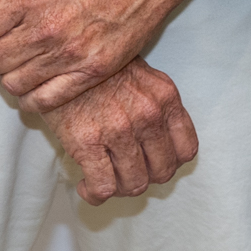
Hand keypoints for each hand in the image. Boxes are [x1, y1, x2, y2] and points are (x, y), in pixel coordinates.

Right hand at [40, 59, 198, 204]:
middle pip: (162, 172)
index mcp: (166, 98)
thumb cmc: (102, 69)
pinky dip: (94, 194)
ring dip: (120, 189)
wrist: (63, 57)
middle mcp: (148, 115)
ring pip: (135, 185)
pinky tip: (85, 184)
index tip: (154, 163)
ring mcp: (119, 130)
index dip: (171, 163)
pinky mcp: (87, 143)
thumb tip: (162, 143)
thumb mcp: (145, 79)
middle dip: (146, 177)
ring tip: (106, 178)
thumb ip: (159, 108)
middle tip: (127, 172)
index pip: (186, 149)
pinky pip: (103, 188)